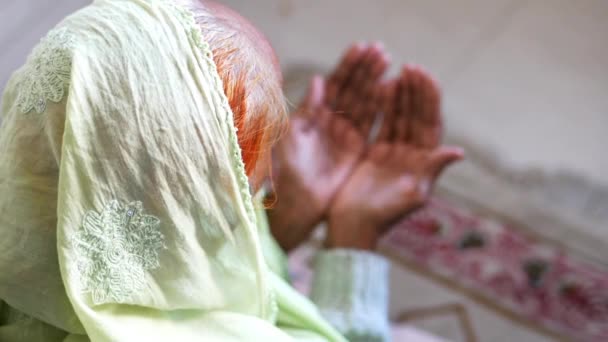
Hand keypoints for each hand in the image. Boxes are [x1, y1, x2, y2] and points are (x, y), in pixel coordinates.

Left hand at [269, 43, 388, 250]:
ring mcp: (345, 135)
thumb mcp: (292, 138)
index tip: (362, 47)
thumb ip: (307, 109)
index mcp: (313, 115)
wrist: (297, 205)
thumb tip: (317, 79)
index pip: (333, 84)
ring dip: (376, 83)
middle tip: (382, 50)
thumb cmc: (287, 173)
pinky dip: (382, 108)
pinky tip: (392, 91)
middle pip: (352, 90)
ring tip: (390, 63)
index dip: (347, 66)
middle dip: (366, 69)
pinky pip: (372, 124)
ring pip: (364, 103)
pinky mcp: (356, 150)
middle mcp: (330, 121)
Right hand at [326, 66, 463, 249]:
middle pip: (416, 115)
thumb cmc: (384, 215)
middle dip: (415, 91)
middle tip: (411, 66)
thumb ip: (432, 170)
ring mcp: (393, 152)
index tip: (424, 76)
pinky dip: (382, 106)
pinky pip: (381, 123)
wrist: (354, 228)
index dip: (429, 99)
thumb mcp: (412, 194)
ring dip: (400, 94)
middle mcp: (412, 154)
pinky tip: (380, 88)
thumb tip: (458, 151)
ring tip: (397, 71)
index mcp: (424, 162)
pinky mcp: (374, 153)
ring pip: (399, 116)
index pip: (430, 123)